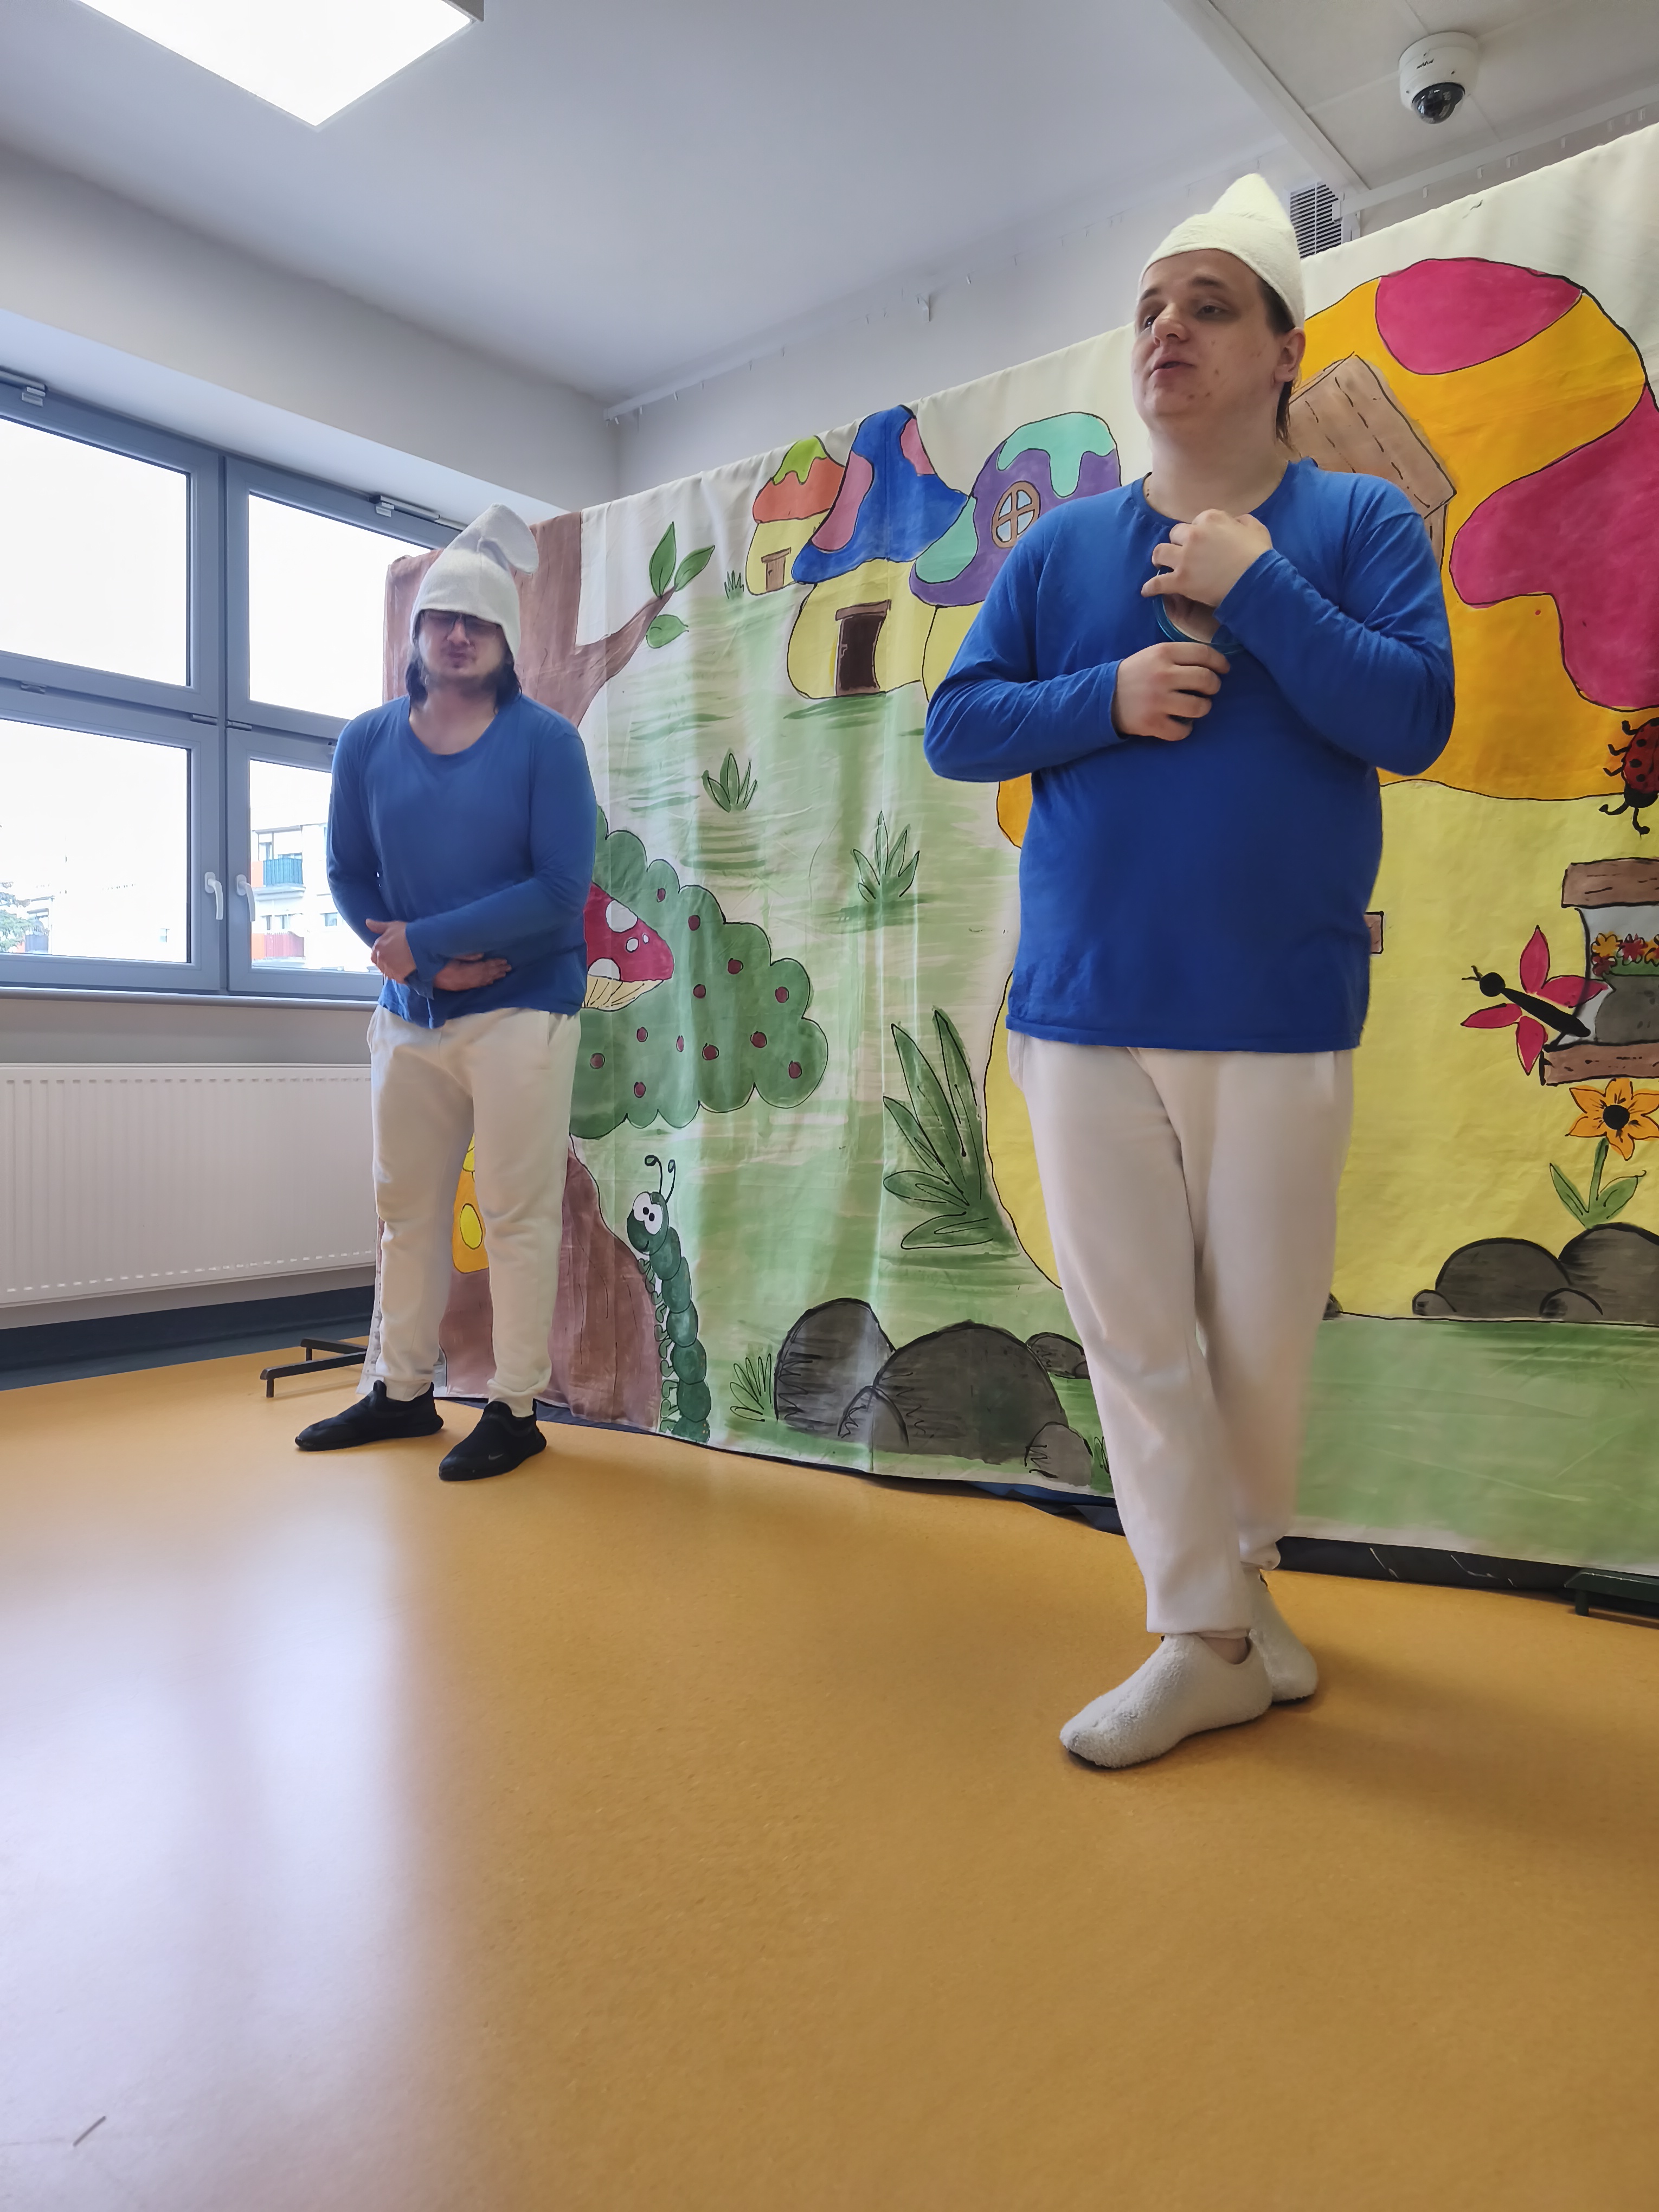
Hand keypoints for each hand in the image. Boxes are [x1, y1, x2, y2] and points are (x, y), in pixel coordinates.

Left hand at [365, 918, 415, 982]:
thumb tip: (367, 922)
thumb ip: (378, 926)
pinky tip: (408, 971)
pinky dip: (402, 977)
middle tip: (398, 960)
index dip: (382, 956)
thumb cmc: (407, 933)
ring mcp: (389, 968)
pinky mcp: (399, 975)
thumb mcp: (391, 926)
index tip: (390, 954)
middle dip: (387, 964)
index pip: (374, 956)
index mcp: (377, 948)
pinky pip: (398, 979)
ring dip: (394, 971)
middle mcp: (381, 959)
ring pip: (388, 973)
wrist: (421, 941)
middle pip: (381, 966)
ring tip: (403, 965)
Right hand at [433, 955, 510, 991]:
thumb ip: (465, 955)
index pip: (482, 969)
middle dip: (497, 971)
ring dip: (492, 977)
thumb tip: (481, 955)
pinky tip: (490, 981)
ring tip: (503, 973)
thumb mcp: (448, 953)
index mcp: (461, 972)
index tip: (504, 961)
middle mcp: (462, 981)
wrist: (416, 968)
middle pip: (484, 976)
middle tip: (508, 967)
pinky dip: (484, 982)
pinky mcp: (456, 986)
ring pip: (480, 982)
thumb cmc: (431, 958)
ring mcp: (459, 985)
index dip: (494, 965)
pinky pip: (474, 985)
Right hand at [1111, 641, 1229, 741]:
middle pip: (1206, 680)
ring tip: (1196, 707)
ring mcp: (1157, 701)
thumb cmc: (1135, 674)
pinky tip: (1180, 724)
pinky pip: (1182, 731)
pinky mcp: (1152, 723)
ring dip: (1203, 708)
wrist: (1103, 697)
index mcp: (1163, 653)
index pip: (1204, 654)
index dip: (1220, 662)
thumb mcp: (1153, 655)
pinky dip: (1185, 730)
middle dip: (1213, 686)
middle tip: (1208, 690)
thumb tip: (1214, 664)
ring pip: (1199, 707)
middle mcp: (1162, 675)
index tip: (1224, 669)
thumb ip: (1180, 656)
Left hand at [1142, 509, 1271, 610]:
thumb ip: (1241, 521)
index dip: (1199, 532)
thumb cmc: (1259, 556)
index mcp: (1211, 519)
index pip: (1196, 522)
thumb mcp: (1256, 528)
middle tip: (1182, 553)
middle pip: (1176, 534)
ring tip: (1160, 564)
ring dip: (1160, 558)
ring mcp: (1185, 558)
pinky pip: (1157, 583)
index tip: (1202, 542)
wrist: (1256, 582)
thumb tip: (1234, 522)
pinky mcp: (1180, 580)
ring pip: (1160, 552)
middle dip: (1179, 543)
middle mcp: (1194, 535)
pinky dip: (1151, 587)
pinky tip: (1147, 591)